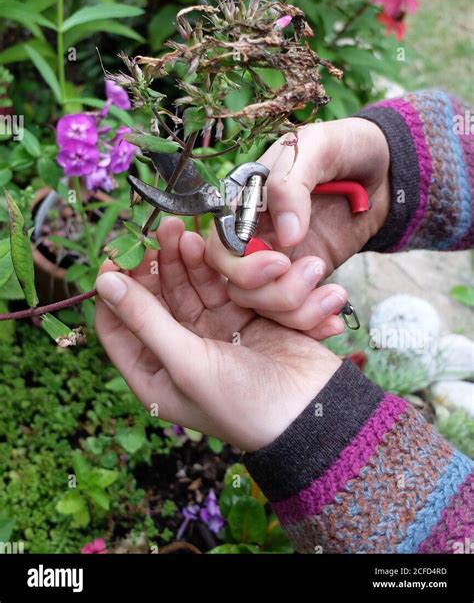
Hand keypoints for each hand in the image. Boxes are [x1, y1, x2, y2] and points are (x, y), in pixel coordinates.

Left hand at [95, 217, 341, 451]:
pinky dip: (213, 267)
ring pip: (187, 286)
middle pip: (155, 298)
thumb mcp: (186, 363)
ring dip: (184, 259)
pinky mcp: (241, 318)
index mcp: (153, 375)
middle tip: (161, 229)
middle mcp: (177, 352)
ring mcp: (210, 333)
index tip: (118, 255)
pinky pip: (218, 285)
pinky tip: (207, 245)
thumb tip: (103, 282)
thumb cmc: (243, 403)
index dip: (114, 290)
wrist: (314, 413)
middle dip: (155, 263)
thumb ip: (146, 320)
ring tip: (183, 231)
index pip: (117, 325)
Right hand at [205, 117, 389, 315]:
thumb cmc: (346, 146)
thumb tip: (286, 235)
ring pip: (265, 306)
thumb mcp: (318, 148)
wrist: (387, 168)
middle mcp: (256, 236)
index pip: (219, 248)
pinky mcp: (306, 279)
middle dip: (273, 292)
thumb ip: (293, 186)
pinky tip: (335, 314)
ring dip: (298, 310)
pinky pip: (295, 313)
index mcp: (246, 204)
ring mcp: (281, 260)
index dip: (242, 265)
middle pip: (238, 286)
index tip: (282, 260)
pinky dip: (312, 322)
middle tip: (315, 270)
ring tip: (336, 293)